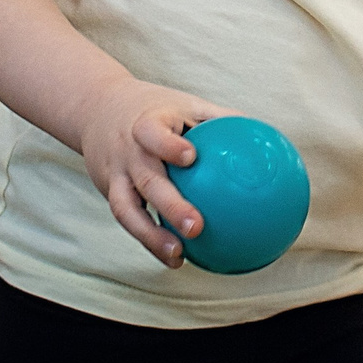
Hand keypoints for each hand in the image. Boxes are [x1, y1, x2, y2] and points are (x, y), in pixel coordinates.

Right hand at [77, 78, 232, 266]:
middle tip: (196, 227)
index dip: (168, 145)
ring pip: (128, 209)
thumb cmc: (155, 108)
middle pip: (146, 180)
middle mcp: (129, 151)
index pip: (152, 133)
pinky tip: (175, 259)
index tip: (191, 157)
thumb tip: (265, 136)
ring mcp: (116, 174)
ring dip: (151, 236)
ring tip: (179, 257)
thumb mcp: (183, 104)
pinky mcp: (110, 191)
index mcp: (146, 124)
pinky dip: (149, 240)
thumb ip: (218, 118)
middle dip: (169, 204)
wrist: (96, 108)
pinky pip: (128, 219)